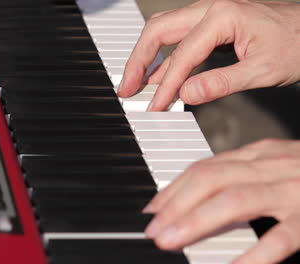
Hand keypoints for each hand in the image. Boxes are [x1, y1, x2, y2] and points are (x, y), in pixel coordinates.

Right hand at [118, 0, 299, 110]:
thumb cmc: (298, 44)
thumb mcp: (264, 70)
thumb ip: (222, 83)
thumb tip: (187, 95)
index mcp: (222, 15)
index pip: (182, 55)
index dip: (165, 86)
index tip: (155, 107)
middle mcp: (210, 8)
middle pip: (158, 30)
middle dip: (137, 60)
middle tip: (125, 88)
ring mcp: (210, 13)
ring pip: (163, 30)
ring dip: (145, 56)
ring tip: (133, 82)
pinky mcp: (212, 22)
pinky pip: (178, 37)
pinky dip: (163, 56)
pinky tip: (157, 75)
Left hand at [143, 139, 299, 263]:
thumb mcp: (274, 167)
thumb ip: (240, 177)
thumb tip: (197, 198)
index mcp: (259, 155)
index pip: (205, 167)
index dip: (174, 189)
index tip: (153, 208)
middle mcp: (272, 166)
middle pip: (211, 179)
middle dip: (175, 204)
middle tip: (154, 229)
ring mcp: (293, 190)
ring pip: (235, 200)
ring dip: (197, 221)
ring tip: (171, 240)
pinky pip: (281, 237)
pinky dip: (254, 254)